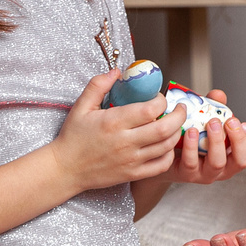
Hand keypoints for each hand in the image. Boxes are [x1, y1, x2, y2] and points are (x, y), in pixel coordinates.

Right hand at [47, 71, 185, 192]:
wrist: (65, 169)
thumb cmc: (73, 137)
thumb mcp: (81, 106)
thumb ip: (98, 85)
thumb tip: (117, 71)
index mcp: (114, 122)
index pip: (150, 109)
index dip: (161, 100)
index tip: (159, 97)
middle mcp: (125, 142)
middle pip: (165, 128)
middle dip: (179, 115)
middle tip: (180, 108)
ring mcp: (131, 160)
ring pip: (167, 146)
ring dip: (177, 132)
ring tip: (176, 123)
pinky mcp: (133, 174)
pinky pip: (161, 165)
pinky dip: (170, 153)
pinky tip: (167, 145)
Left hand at [162, 89, 245, 185]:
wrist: (166, 151)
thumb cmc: (192, 136)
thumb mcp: (207, 120)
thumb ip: (215, 107)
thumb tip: (218, 95)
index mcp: (234, 155)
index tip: (245, 124)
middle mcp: (224, 168)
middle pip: (243, 161)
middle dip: (239, 139)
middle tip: (230, 122)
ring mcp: (206, 173)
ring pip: (218, 163)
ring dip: (216, 140)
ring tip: (210, 122)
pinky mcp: (187, 174)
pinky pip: (192, 162)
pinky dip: (192, 145)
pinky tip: (190, 131)